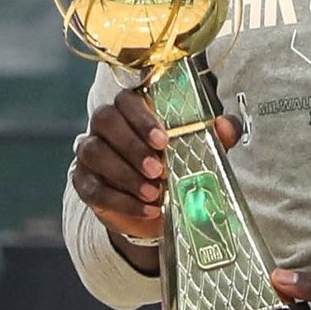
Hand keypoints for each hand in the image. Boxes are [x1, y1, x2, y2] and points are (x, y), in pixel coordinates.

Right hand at [72, 88, 239, 250]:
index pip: (126, 99)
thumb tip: (226, 125)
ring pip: (94, 152)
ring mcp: (89, 152)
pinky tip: (147, 209)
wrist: (156, 208)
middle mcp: (105, 126)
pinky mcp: (84, 182)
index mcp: (131, 110)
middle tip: (159, 170)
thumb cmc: (175, 167)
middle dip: (132, 146)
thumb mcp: (198, 150)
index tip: (163, 140)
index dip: (142, 117)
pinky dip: (122, 201)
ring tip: (154, 193)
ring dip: (125, 174)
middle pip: (105, 120)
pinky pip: (93, 188)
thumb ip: (214, 135)